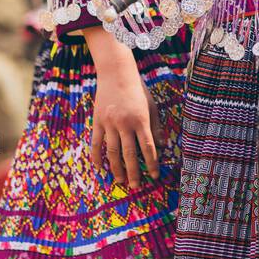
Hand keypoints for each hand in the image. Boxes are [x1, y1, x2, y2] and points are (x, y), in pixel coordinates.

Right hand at [91, 54, 162, 188]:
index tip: (155, 176)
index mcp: (141, 120)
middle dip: (134, 172)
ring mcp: (109, 123)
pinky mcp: (97, 121)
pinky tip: (100, 169)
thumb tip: (163, 147)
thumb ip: (156, 127)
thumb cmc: (137, 90)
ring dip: (116, 168)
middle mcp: (125, 123)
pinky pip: (95, 143)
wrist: (116, 72)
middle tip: (136, 186)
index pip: (148, 147)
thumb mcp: (151, 106)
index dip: (152, 164)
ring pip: (112, 152)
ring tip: (120, 180)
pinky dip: (96, 157)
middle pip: (129, 154)